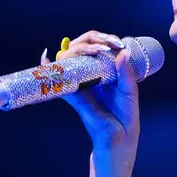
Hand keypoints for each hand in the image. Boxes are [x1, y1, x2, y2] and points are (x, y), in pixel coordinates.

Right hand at [42, 31, 139, 153]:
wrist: (119, 137)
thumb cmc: (126, 114)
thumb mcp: (129, 90)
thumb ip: (125, 72)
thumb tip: (123, 52)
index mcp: (104, 71)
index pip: (96, 47)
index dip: (101, 39)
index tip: (114, 43)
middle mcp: (90, 74)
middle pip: (80, 48)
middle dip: (89, 41)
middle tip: (103, 47)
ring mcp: (80, 84)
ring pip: (68, 60)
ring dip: (76, 50)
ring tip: (93, 51)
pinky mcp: (73, 97)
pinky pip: (59, 82)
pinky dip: (50, 69)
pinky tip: (47, 60)